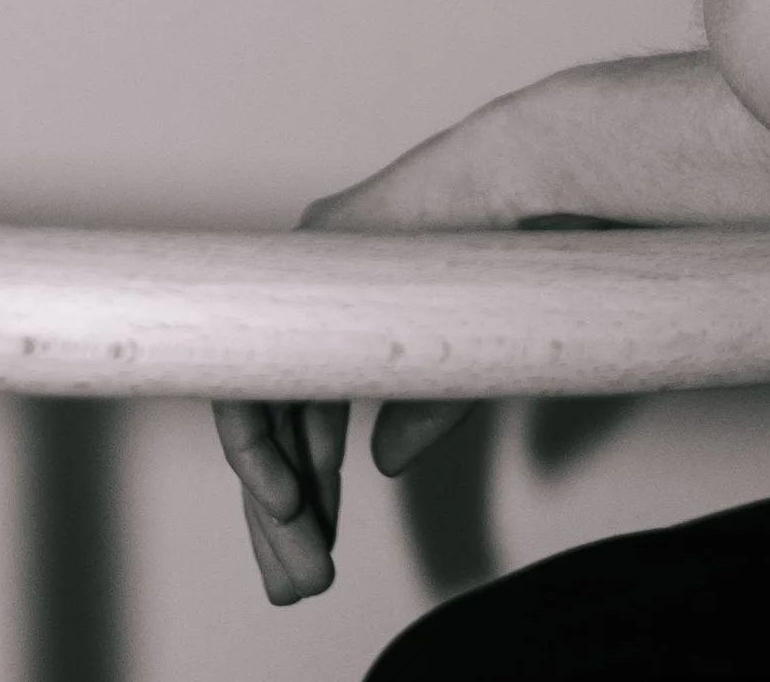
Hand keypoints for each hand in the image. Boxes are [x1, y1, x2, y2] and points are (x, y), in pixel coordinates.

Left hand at [211, 128, 504, 601]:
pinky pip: (248, 381)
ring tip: (297, 563)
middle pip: (280, 425)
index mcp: (357, 316)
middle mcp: (320, 299)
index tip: (318, 549)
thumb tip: (380, 464)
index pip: (309, 418)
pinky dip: (258, 449)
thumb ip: (419, 410)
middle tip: (297, 581)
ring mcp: (302, 283)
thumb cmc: (512, 256)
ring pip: (260, 414)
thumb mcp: (462, 366)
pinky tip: (284, 503)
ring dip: (276, 500)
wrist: (521, 189)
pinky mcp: (292, 274)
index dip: (312, 488)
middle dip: (289, 515)